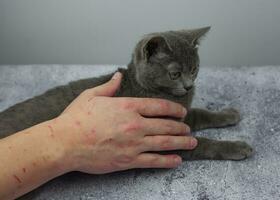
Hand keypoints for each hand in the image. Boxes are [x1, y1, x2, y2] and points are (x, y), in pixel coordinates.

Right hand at [55, 72, 196, 173]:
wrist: (64, 142)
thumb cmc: (76, 118)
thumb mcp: (91, 95)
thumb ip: (109, 86)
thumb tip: (118, 75)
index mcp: (127, 106)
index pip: (159, 106)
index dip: (174, 109)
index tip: (182, 112)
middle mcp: (135, 124)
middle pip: (166, 125)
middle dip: (180, 127)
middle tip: (188, 129)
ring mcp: (133, 143)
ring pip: (164, 143)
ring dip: (181, 143)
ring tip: (191, 143)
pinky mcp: (127, 160)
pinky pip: (153, 161)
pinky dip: (167, 161)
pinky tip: (177, 160)